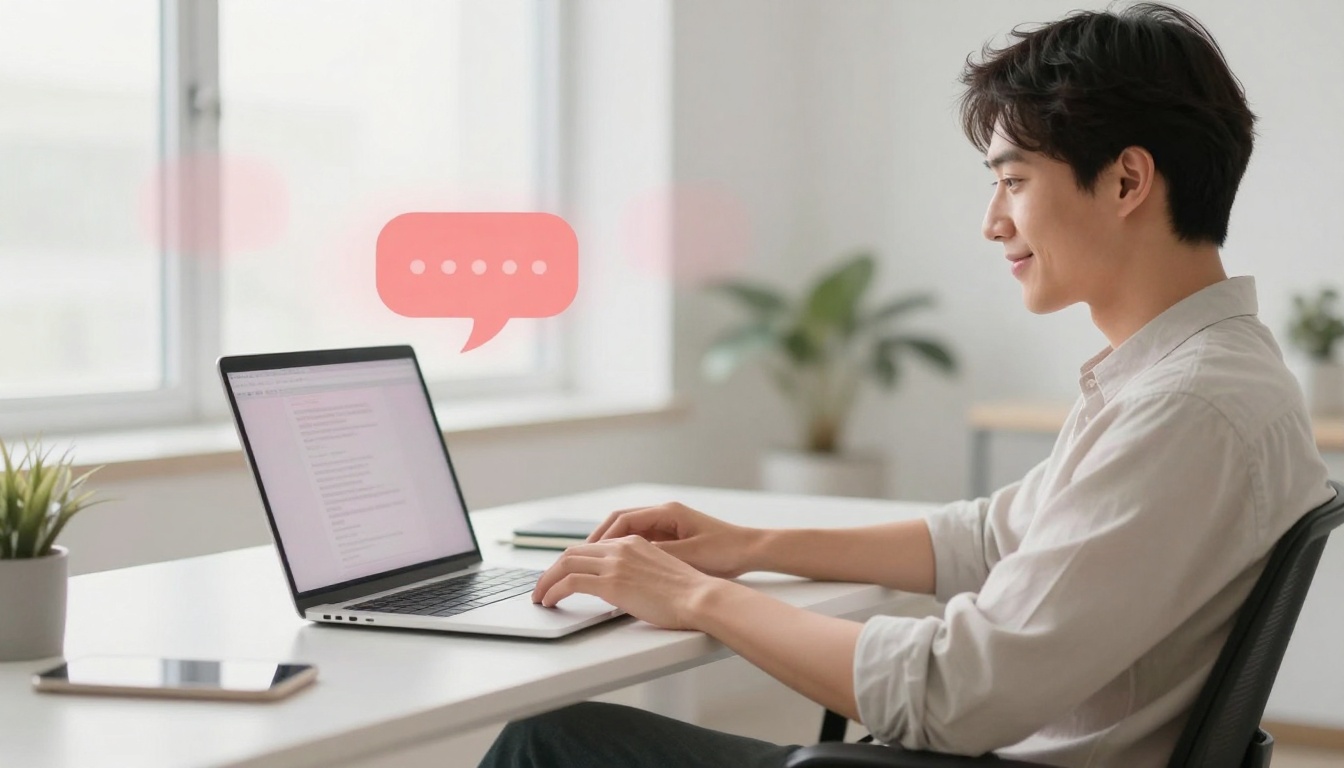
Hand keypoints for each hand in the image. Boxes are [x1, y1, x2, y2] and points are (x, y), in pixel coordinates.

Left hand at [531, 535, 718, 629]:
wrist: (700, 597)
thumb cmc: (689, 592)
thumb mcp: (661, 572)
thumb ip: (640, 572)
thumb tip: (625, 589)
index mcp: (634, 542)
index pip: (592, 546)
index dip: (571, 560)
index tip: (562, 574)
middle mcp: (621, 547)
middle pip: (573, 552)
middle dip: (553, 570)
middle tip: (543, 586)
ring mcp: (615, 563)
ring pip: (565, 564)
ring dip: (547, 581)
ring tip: (540, 596)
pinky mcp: (611, 582)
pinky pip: (569, 582)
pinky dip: (553, 590)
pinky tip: (549, 601)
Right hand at [587, 501, 761, 577]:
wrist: (751, 550)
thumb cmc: (725, 550)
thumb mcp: (688, 555)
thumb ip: (657, 553)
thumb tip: (626, 558)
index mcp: (667, 512)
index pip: (623, 519)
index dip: (601, 537)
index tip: (586, 553)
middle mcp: (664, 513)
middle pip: (620, 522)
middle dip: (598, 539)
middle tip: (578, 558)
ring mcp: (668, 524)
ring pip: (628, 531)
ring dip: (609, 546)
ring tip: (592, 564)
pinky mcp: (672, 536)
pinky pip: (641, 540)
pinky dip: (625, 551)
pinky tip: (617, 568)